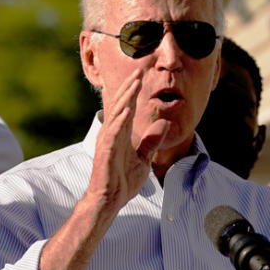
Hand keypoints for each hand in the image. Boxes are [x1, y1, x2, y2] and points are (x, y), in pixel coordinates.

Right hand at [85, 69, 152, 216]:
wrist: (110, 200)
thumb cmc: (123, 181)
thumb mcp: (144, 159)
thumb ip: (151, 141)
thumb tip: (163, 124)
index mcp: (120, 133)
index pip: (128, 106)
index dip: (134, 90)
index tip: (143, 73)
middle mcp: (112, 133)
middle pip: (121, 104)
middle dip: (130, 86)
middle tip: (140, 69)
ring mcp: (107, 142)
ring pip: (116, 114)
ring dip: (126, 97)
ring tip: (135, 82)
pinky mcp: (106, 152)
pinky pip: (113, 133)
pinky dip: (120, 121)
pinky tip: (128, 110)